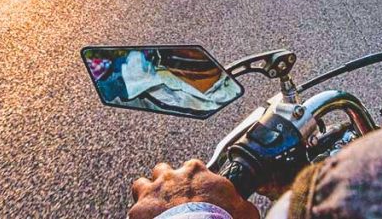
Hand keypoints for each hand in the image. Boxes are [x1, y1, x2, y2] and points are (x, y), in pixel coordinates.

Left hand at [129, 159, 259, 218]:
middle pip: (164, 170)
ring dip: (147, 194)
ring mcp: (154, 191)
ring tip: (154, 210)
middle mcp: (173, 176)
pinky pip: (134, 209)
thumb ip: (243, 206)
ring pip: (142, 184)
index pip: (195, 168)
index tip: (199, 194)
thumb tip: (247, 211)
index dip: (195, 181)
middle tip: (174, 200)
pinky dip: (140, 217)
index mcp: (198, 172)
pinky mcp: (140, 210)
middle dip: (167, 183)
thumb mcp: (244, 212)